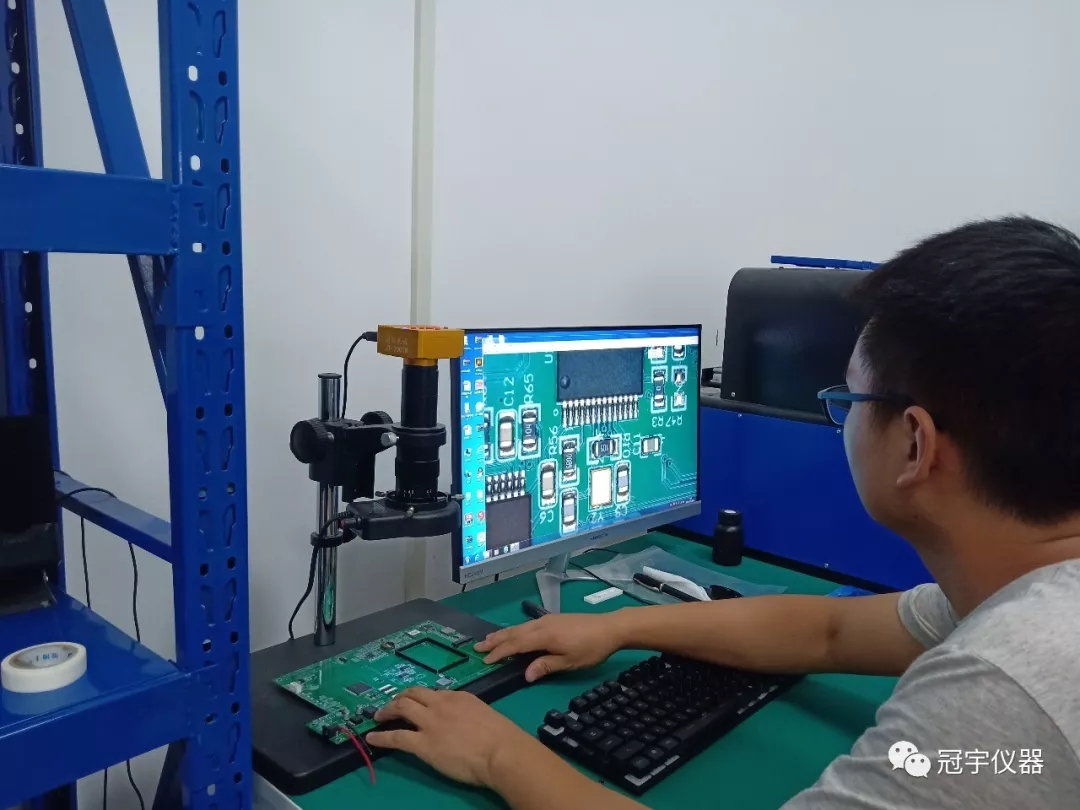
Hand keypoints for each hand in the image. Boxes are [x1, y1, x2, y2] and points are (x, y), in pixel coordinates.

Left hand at [366, 687, 539, 786]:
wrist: (499, 751)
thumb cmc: (501, 737)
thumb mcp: (485, 714)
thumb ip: (470, 714)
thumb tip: (464, 722)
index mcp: (458, 697)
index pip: (434, 693)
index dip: (422, 698)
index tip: (418, 704)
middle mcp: (440, 704)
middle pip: (413, 694)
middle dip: (400, 697)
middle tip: (392, 704)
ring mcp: (430, 722)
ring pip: (402, 708)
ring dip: (388, 709)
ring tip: (378, 715)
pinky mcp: (422, 743)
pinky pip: (396, 737)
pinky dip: (381, 737)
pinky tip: (372, 738)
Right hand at [475, 611, 625, 681]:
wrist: (610, 627)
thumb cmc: (591, 648)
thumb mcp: (570, 662)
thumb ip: (546, 666)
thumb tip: (525, 675)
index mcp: (544, 636)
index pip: (515, 645)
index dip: (499, 653)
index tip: (485, 661)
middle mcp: (541, 625)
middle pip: (513, 633)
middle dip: (495, 641)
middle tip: (477, 648)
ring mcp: (547, 620)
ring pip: (519, 627)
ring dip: (502, 634)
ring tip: (488, 640)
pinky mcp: (552, 619)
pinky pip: (526, 625)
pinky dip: (514, 631)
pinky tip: (513, 634)